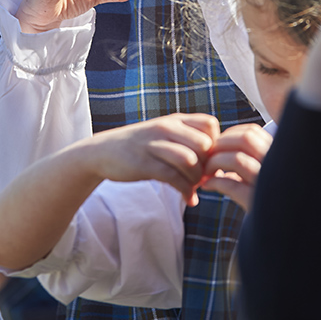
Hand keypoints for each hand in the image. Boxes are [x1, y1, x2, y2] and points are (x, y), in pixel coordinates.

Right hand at [85, 113, 220, 206]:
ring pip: (190, 161)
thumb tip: (216, 161)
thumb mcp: (163, 134)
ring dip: (197, 180)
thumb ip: (187, 140)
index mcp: (174, 120)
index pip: (210, 124)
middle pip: (204, 144)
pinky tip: (188, 199)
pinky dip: (185, 192)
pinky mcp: (144, 164)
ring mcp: (154, 145)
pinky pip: (173, 178)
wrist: (103, 152)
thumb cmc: (140, 146)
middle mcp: (165, 128)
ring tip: (194, 188)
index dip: (216, 144)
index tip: (210, 161)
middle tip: (205, 179)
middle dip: (209, 166)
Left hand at [200, 123, 271, 211]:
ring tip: (206, 172)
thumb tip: (217, 150)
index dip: (229, 135)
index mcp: (279, 154)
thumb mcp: (263, 174)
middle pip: (244, 139)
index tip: (217, 146)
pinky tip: (208, 186)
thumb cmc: (269, 201)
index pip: (252, 132)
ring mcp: (269, 183)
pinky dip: (215, 182)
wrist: (282, 234)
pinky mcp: (258, 203)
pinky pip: (232, 186)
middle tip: (206, 158)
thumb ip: (246, 159)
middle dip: (219, 145)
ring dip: (215, 162)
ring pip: (237, 159)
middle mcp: (278, 165)